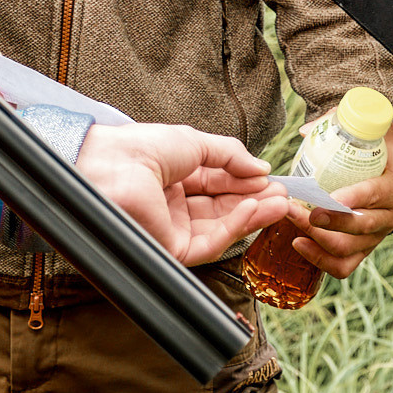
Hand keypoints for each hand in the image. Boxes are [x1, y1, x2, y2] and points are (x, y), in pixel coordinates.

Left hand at [77, 123, 289, 263]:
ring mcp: (170, 229)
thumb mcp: (193, 142)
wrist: (109, 166)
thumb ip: (230, 156)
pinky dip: (236, 226)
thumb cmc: (138, 148)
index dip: (245, 182)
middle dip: (255, 200)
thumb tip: (261, 168)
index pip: (216, 185)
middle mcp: (170, 207)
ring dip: (252, 215)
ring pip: (221, 228)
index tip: (272, 179)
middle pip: (222, 208)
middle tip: (283, 195)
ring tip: (279, 203)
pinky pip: (211, 242)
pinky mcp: (171, 250)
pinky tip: (254, 208)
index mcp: (169, 179)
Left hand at [287, 127, 392, 278]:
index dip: (351, 199)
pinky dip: (320, 260)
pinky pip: (344, 265)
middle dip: (326, 221)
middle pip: (359, 227)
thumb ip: (342, 124)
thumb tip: (305, 132)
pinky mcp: (366, 248)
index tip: (325, 199)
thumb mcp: (376, 130)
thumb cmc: (389, 150)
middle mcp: (391, 216)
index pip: (374, 195)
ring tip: (291, 221)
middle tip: (296, 209)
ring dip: (316, 239)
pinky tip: (299, 243)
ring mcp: (378, 235)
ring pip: (348, 249)